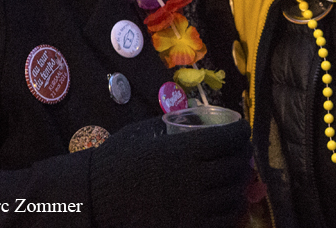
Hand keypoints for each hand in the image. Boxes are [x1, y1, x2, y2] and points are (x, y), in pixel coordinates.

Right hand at [89, 115, 252, 226]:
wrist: (92, 200)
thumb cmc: (114, 162)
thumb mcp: (144, 133)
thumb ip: (172, 125)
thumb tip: (194, 118)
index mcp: (184, 151)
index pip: (230, 139)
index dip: (241, 132)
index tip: (242, 130)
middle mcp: (193, 179)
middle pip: (236, 166)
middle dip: (244, 156)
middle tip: (242, 152)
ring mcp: (191, 208)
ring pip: (234, 195)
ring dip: (240, 184)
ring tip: (237, 177)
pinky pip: (222, 221)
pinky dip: (232, 211)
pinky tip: (230, 203)